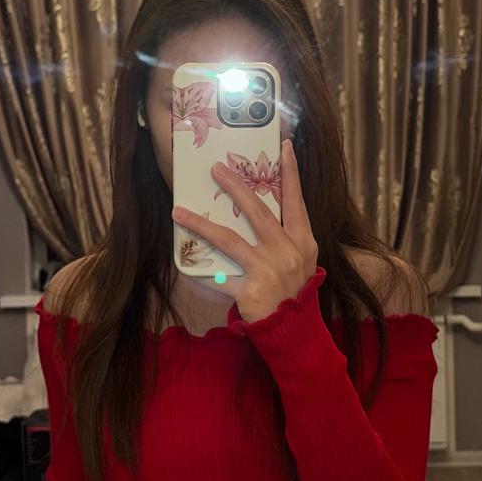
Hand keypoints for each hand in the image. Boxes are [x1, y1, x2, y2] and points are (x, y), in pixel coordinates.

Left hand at [171, 138, 319, 323]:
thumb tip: (255, 212)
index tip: (283, 148)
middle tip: (216, 168)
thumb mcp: (301, 262)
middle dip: (236, 187)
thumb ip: (284, 238)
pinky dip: (200, 271)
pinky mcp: (250, 291)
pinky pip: (218, 277)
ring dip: (201, 224)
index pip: (296, 201)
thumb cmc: (294, 292)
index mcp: (302, 242)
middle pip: (257, 212)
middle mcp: (287, 252)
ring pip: (229, 239)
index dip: (291, 174)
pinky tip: (183, 264)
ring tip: (179, 211)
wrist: (295, 332)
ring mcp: (268, 271)